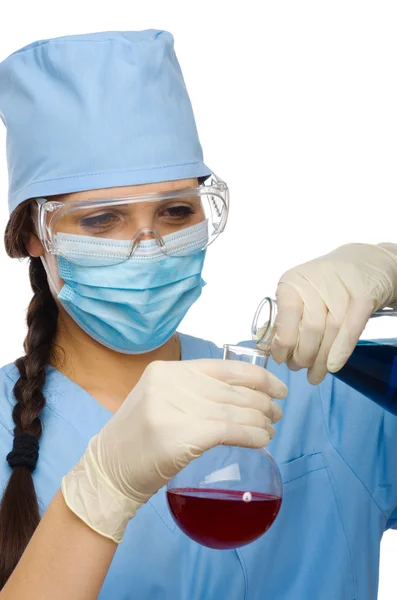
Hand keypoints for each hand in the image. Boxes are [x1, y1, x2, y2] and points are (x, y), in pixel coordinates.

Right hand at [62, 358, 286, 541]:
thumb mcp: (162, 401)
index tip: (277, 387)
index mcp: (166, 370)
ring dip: (260, 420)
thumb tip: (245, 396)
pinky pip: (229, 430)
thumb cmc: (139, 439)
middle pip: (231, 389)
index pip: (223, 367)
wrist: (108, 470)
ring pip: (233, 409)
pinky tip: (262, 441)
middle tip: (278, 413)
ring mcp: (174, 408)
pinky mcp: (181, 435)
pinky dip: (251, 435)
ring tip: (272, 428)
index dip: (257, 376)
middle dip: (262, 401)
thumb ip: (195, 392)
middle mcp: (170, 383)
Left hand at [271, 242, 396, 383]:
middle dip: (302, 356)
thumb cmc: (325, 283)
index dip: (282, 344)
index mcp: (292, 281)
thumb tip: (276, 349)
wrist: (363, 263)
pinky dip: (341, 350)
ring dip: (321, 360)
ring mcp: (341, 288)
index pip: (286, 318)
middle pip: (309, 329)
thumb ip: (288, 317)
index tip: (281, 359)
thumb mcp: (299, 292)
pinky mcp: (363, 295)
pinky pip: (351, 328)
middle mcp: (315, 282)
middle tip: (298, 368)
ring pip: (330, 332)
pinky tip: (332, 367)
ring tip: (314, 375)